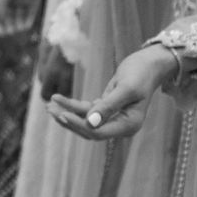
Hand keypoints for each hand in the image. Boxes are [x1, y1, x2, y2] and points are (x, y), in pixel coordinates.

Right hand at [0, 0, 44, 37]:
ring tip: (18, 28)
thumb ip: (0, 4)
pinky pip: (29, 15)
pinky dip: (27, 21)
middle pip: (8, 18)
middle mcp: (11, 2)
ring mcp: (22, 2)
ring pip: (19, 18)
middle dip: (8, 26)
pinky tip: (25, 26)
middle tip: (10, 32)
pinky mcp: (33, 3)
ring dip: (18, 25)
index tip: (1, 33)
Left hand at [47, 44, 180, 139]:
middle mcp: (121, 125)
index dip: (79, 125)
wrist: (148, 64)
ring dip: (67, 113)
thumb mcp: (125, 88)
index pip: (98, 132)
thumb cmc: (140, 74)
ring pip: (86, 121)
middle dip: (68, 120)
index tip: (61, 114)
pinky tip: (59, 99)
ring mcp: (114, 118)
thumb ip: (109, 106)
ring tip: (48, 104)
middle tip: (49, 108)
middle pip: (89, 130)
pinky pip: (87, 111)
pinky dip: (73, 106)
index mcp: (129, 125)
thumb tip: (91, 123)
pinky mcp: (107, 109)